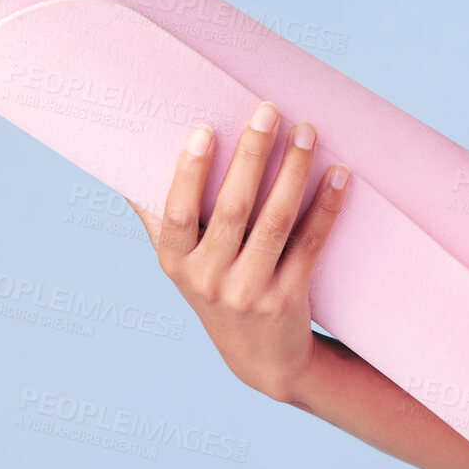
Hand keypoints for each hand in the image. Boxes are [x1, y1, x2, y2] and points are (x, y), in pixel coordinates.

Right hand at [128, 99, 350, 403]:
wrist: (262, 358)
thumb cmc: (217, 287)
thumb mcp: (183, 263)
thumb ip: (162, 217)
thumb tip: (128, 158)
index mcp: (177, 264)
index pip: (178, 215)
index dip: (189, 174)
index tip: (204, 130)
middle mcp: (208, 280)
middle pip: (233, 209)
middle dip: (252, 155)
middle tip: (268, 110)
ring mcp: (250, 292)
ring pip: (275, 222)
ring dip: (293, 171)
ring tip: (307, 131)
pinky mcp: (288, 298)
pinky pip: (310, 243)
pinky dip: (327, 206)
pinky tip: (340, 174)